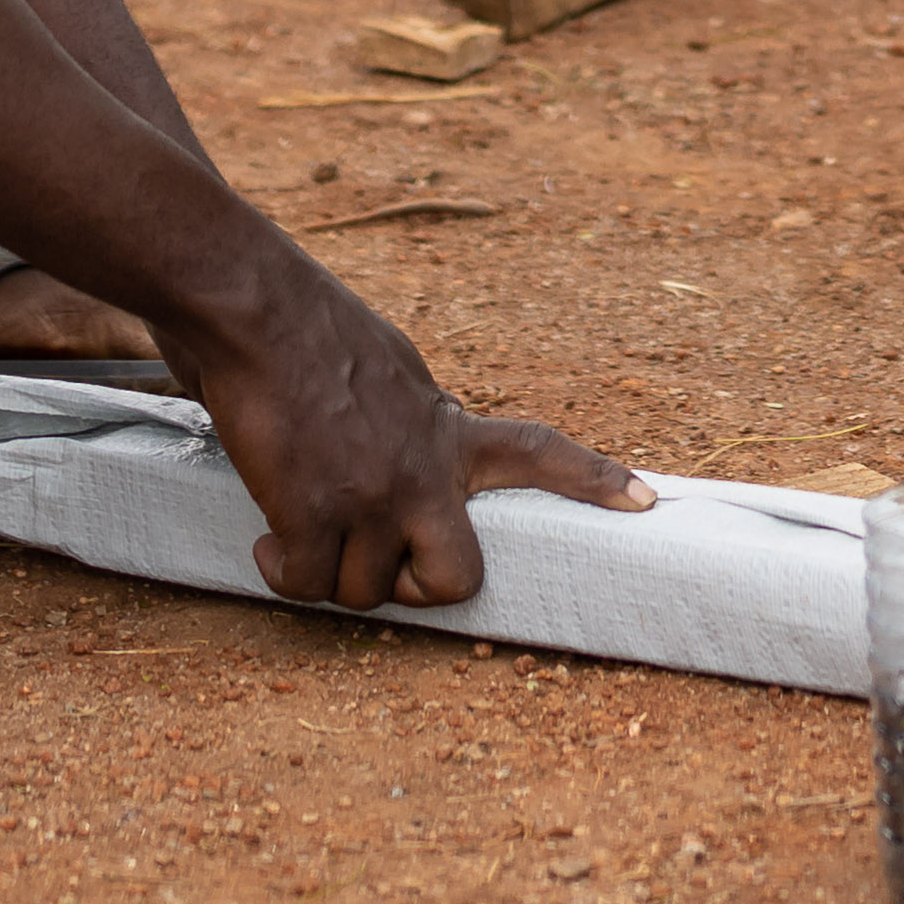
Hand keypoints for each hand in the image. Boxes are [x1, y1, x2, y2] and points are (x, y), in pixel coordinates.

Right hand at [185, 259, 647, 611]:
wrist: (257, 312)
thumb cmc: (311, 329)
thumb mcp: (395, 370)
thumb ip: (417, 418)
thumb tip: (408, 448)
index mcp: (448, 429)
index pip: (539, 451)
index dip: (593, 481)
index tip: (645, 502)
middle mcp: (423, 470)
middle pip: (459, 576)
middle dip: (425, 590)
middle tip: (386, 570)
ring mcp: (373, 497)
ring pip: (365, 591)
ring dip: (330, 572)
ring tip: (300, 526)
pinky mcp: (314, 514)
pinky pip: (307, 585)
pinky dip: (282, 571)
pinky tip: (268, 539)